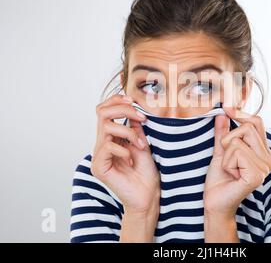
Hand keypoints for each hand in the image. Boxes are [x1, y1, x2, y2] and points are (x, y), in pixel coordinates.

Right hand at [91, 94, 159, 213]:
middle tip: (142, 118)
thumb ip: (135, 126)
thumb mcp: (143, 142)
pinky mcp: (99, 167)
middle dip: (123, 109)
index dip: (116, 100)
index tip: (133, 101)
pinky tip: (131, 159)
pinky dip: (124, 149)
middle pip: (101, 112)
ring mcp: (99, 156)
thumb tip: (132, 107)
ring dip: (128, 132)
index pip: (104, 110)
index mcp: (111, 137)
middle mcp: (102, 144)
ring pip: (106, 127)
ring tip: (141, 145)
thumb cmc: (146, 172)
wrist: (147, 195)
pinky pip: (108, 146)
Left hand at [204, 107, 270, 217]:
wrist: (215, 202)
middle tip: (227, 158)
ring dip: (226, 154)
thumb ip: (223, 132)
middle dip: (228, 140)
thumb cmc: (219, 179)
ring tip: (230, 168)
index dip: (240, 113)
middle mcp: (268, 159)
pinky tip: (232, 175)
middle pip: (247, 127)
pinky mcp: (257, 175)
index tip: (226, 108)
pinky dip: (227, 163)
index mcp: (263, 151)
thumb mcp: (220, 150)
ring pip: (238, 140)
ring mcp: (264, 168)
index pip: (256, 122)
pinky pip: (237, 152)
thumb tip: (223, 112)